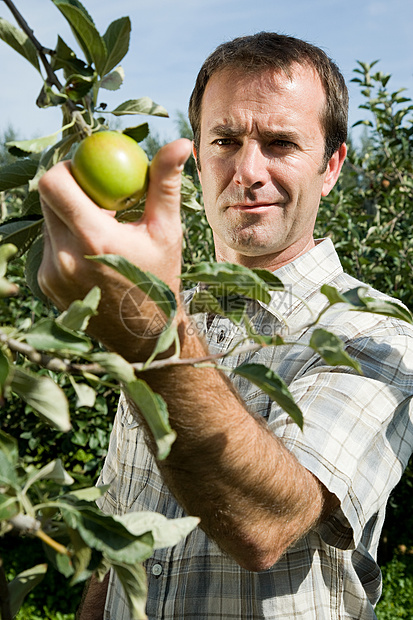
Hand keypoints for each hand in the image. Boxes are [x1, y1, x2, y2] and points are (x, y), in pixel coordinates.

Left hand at [38, 138, 191, 359]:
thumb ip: (165, 184)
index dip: (66, 169)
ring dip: (66, 216)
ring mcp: (51, 273)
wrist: (145, 335)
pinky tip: (92, 253)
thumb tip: (179, 142)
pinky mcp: (45, 284)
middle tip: (93, 193)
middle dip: (66, 188)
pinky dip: (66, 240)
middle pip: (44, 199)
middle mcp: (64, 257)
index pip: (53, 184)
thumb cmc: (160, 280)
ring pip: (45, 223)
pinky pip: (48, 247)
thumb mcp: (167, 232)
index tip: (88, 172)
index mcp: (94, 239)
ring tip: (98, 228)